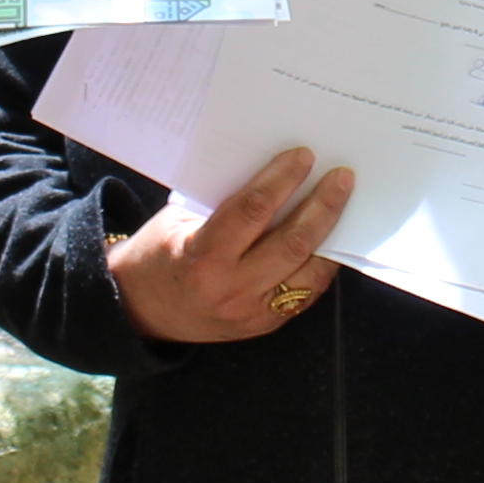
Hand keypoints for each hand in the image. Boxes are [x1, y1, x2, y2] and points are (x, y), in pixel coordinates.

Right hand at [110, 147, 355, 346]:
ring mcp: (251, 313)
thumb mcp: (179, 221)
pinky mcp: (264, 325)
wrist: (139, 309)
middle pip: (291, 242)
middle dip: (322, 206)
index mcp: (202, 257)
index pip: (252, 211)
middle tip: (341, 178)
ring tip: (343, 204)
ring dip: (331, 235)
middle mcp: (230, 288)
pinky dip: (322, 264)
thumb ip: (225, 204)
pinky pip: (305, 293)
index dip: (282, 180)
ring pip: (309, 272)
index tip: (304, 157)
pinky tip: (331, 240)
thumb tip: (275, 174)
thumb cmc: (158, 254)